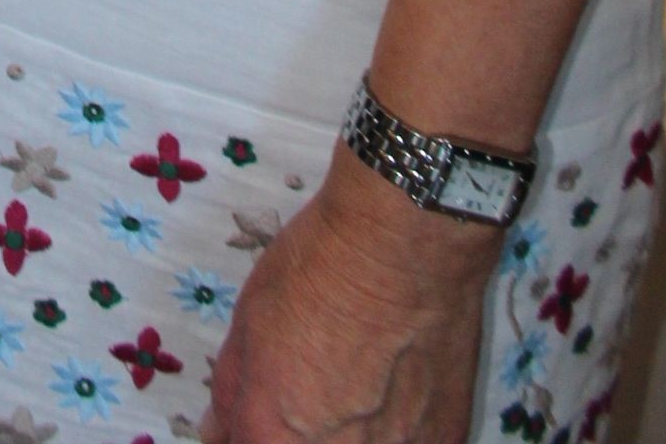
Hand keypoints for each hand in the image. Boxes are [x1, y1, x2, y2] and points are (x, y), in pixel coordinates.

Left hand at [203, 154, 493, 443]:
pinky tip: (398, 387)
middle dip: (304, 430)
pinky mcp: (446, 442)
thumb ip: (232, 394)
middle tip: (317, 391)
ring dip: (354, 434)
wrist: (402, 242)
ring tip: (361, 383)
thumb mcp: (249, 323)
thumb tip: (219, 431)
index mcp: (273, 437)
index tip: (270, 410)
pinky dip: (399, 430)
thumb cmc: (318, 272)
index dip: (257, 431)